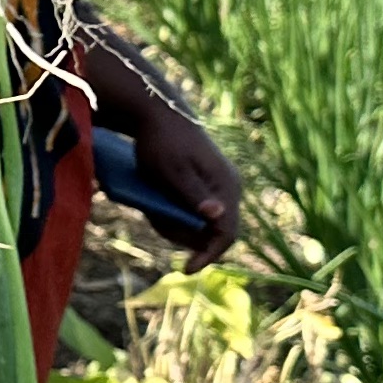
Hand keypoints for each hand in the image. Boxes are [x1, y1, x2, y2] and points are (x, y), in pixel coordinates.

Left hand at [123, 97, 243, 268]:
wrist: (158, 113)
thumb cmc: (161, 143)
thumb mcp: (172, 173)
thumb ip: (193, 196)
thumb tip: (217, 217)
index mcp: (225, 187)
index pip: (226, 234)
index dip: (208, 256)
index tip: (185, 269)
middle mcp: (229, 188)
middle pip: (214, 232)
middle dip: (185, 236)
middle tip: (156, 221)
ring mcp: (219, 185)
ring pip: (203, 223)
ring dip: (178, 224)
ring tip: (153, 206)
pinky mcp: (208, 183)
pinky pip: (196, 210)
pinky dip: (177, 213)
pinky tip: (158, 202)